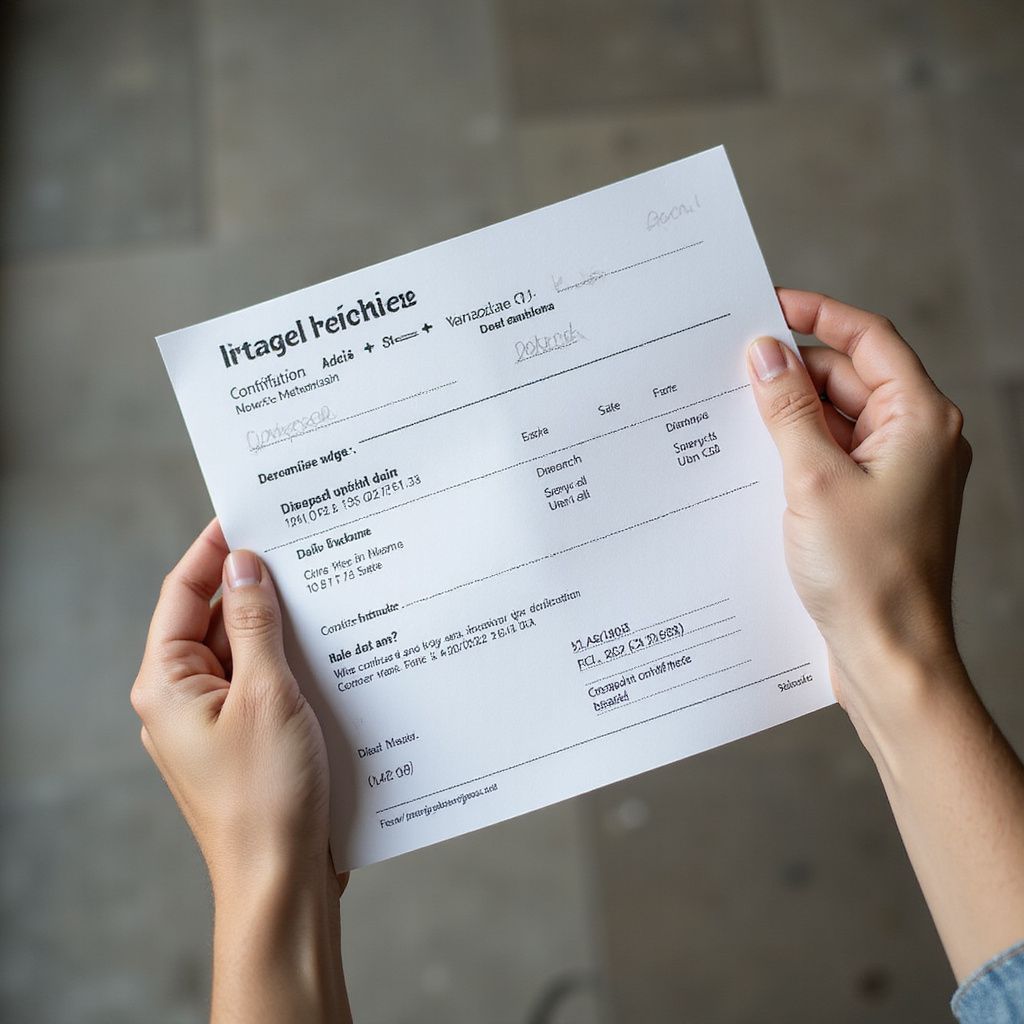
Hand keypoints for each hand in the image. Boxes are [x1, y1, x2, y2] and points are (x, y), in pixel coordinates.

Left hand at [131, 521, 350, 1021]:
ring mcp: (215, 720)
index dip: (214, 549)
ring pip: (245, 650)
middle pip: (214, 619)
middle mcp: (183, 697)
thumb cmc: (268, 794)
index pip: (183, 593)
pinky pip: (264, 681)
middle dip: (254, 584)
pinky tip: (331, 644)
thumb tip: (245, 564)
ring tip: (322, 587)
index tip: (248, 513)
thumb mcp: (267, 693)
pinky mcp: (247, 739)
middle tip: (300, 546)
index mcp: (167, 682)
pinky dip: (291, 659)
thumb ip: (255, 623)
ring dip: (278, 622)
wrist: (283, 881)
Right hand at [745, 289, 972, 727]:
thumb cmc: (867, 576)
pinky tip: (755, 460)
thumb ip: (788, 409)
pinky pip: (830, 457)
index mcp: (920, 420)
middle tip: (734, 370)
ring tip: (737, 419)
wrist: (888, 656)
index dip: (818, 315)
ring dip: (789, 415)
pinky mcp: (872, 503)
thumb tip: (765, 354)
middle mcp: (915, 439)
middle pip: (849, 378)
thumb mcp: (814, 480)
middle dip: (793, 372)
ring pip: (835, 420)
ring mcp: (895, 473)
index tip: (769, 305)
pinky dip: (795, 451)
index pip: (869, 340)